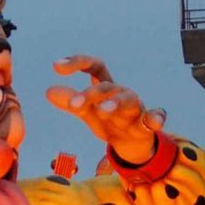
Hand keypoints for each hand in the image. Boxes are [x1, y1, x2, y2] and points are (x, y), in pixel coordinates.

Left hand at [46, 55, 165, 164]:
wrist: (132, 142)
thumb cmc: (110, 121)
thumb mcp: (88, 113)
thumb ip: (71, 102)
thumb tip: (49, 91)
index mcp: (106, 87)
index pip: (94, 67)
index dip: (78, 62)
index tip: (56, 66)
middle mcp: (121, 93)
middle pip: (107, 87)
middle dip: (90, 95)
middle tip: (73, 106)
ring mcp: (135, 108)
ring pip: (128, 100)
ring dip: (116, 103)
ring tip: (103, 111)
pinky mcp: (147, 124)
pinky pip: (154, 118)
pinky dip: (156, 118)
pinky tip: (154, 122)